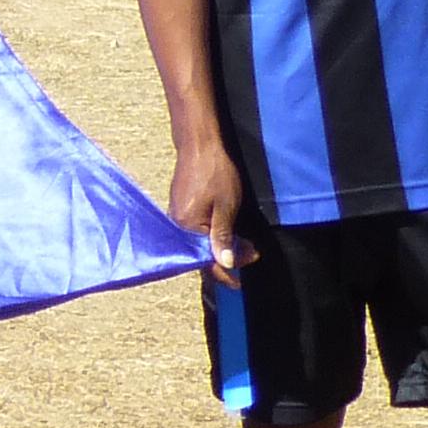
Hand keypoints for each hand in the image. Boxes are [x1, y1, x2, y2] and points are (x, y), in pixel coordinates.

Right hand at [168, 137, 245, 283]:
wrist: (199, 145)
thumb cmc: (215, 173)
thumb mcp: (226, 207)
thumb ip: (224, 237)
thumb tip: (225, 263)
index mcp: (187, 227)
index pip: (205, 260)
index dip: (226, 272)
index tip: (240, 283)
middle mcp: (177, 225)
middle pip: (200, 254)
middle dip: (226, 259)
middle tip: (252, 254)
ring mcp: (176, 215)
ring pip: (197, 243)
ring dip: (219, 247)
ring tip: (243, 246)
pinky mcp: (179, 207)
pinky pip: (194, 231)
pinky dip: (210, 236)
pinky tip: (226, 233)